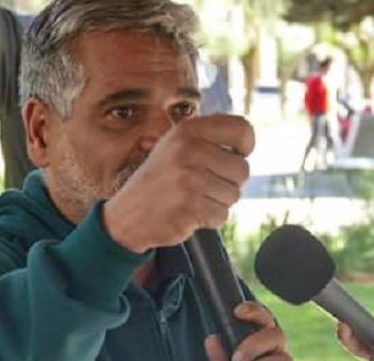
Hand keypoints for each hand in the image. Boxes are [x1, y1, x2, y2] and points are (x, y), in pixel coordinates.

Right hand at [103, 115, 254, 252]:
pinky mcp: (191, 207)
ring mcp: (190, 180)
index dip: (245, 146)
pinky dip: (210, 218)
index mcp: (188, 130)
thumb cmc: (159, 180)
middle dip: (229, 182)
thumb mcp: (175, 146)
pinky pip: (222, 214)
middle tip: (203, 185)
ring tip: (192, 198)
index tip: (236, 155)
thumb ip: (206, 137)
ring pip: (234, 194)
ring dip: (218, 201)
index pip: (242, 129)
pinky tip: (189, 212)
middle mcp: (189, 151)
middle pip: (242, 169)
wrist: (127, 215)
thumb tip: (245, 134)